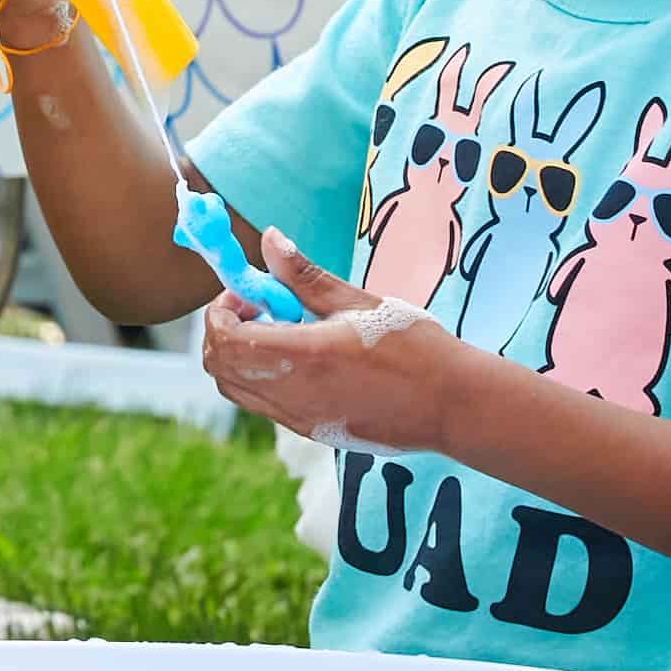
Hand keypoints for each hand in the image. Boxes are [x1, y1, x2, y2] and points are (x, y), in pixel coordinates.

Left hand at [195, 232, 466, 449]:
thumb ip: (305, 275)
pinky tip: (301, 356)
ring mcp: (300, 419)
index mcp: (301, 356)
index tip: (248, 291)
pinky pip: (264, 404)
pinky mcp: (312, 431)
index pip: (224, 338)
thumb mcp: (359, 301)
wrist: (451, 406)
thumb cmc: (413, 346)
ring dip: (242, 356)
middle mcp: (291, 394)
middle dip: (224, 332)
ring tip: (284, 329)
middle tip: (260, 307)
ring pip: (238, 389)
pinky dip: (262, 377)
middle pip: (220, 368)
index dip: (221, 310)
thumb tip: (267, 238)